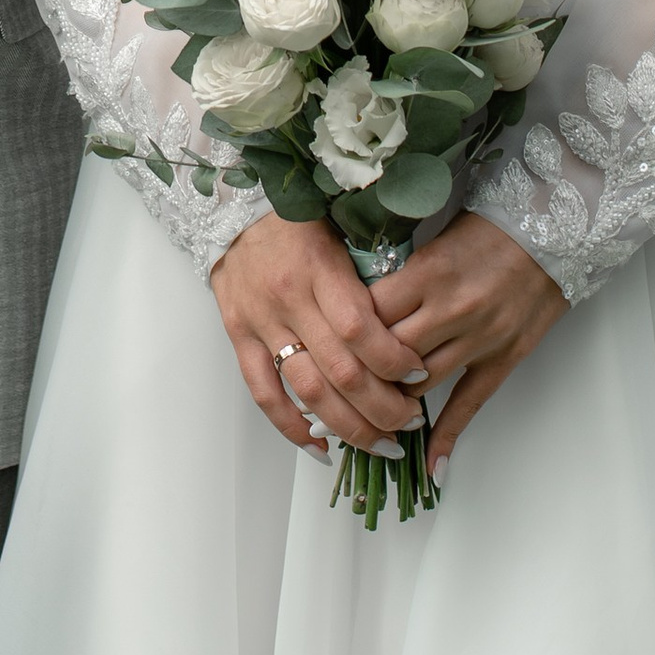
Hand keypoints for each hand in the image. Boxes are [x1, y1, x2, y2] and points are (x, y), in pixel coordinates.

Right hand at [211, 215, 431, 454]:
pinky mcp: (239, 336)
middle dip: (382, 406)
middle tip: (409, 422)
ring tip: (380, 444)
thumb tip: (411, 327)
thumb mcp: (341, 231)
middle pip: (341, 370)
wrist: (234, 206)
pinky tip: (320, 448)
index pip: (361, 329)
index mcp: (319, 267)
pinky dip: (291, 427)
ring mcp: (260, 321)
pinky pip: (264, 394)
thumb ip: (370, 277)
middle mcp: (288, 298)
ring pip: (308, 390)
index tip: (419, 374)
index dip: (394, 360)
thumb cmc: (300, 220)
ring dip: (349, 426)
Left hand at [366, 213, 563, 484]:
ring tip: (371, 412)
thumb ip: (398, 276)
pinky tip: (430, 463)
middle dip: (363, 373)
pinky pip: (468, 404)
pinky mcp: (503, 359)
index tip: (328, 342)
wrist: (551, 232)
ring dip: (394, 400)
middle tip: (340, 384)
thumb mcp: (433, 240)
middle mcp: (451, 309)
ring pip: (420, 384)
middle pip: (389, 355)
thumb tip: (355, 306)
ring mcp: (478, 339)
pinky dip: (446, 436)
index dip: (345, 332)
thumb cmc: (486, 230)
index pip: (369, 314)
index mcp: (428, 273)